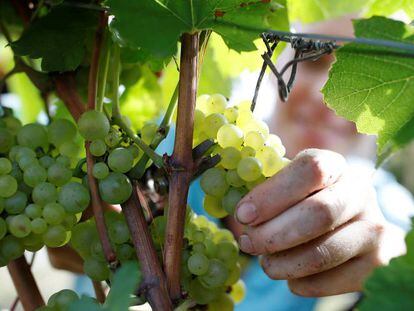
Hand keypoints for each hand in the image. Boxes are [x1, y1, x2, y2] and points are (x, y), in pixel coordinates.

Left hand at [235, 149, 405, 296]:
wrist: (346, 224)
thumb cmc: (303, 201)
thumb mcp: (287, 186)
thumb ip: (266, 191)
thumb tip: (241, 213)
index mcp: (335, 166)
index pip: (310, 170)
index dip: (272, 195)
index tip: (244, 215)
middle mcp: (360, 193)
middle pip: (319, 213)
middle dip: (273, 234)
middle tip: (248, 243)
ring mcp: (374, 229)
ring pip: (324, 253)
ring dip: (283, 263)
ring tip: (266, 262)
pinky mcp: (377, 264)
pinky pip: (332, 282)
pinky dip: (301, 283)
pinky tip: (290, 275)